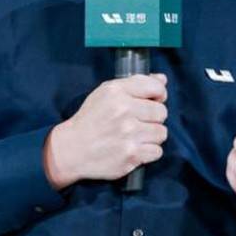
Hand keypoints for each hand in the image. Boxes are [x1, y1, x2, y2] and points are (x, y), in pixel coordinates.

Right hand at [43, 73, 167, 188]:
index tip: (153, 100)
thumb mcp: (107, 92)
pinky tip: (135, 148)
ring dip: (152, 136)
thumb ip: (136, 83)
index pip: (156, 88)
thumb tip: (162, 79)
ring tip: (137, 136)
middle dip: (153, 117)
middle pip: (162, 112)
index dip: (159, 94)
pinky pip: (157, 151)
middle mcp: (124, 111)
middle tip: (139, 121)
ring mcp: (129, 134)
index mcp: (117, 92)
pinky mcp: (131, 155)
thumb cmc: (91, 119)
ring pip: (162, 133)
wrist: (72, 149)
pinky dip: (148, 152)